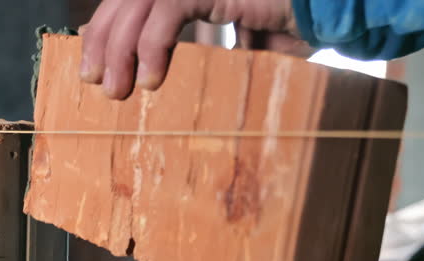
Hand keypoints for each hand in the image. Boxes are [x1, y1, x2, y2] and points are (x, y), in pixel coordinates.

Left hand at [80, 0, 296, 98]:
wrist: (327, 10)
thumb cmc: (290, 27)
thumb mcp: (236, 40)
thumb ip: (204, 47)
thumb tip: (164, 74)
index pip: (134, 0)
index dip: (109, 28)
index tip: (96, 64)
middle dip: (104, 40)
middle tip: (95, 81)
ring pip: (137, 3)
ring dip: (119, 47)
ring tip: (116, 88)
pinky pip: (167, 10)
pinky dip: (153, 46)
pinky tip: (151, 80)